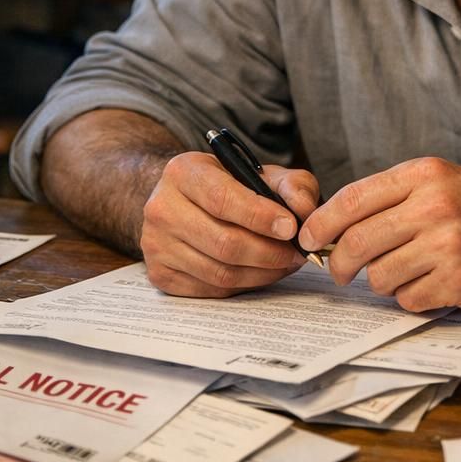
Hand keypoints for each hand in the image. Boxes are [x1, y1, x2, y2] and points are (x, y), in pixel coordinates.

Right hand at [141, 151, 318, 297]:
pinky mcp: (159, 273)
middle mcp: (162, 207)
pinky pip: (211, 289)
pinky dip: (244, 285)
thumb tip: (304, 213)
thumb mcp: (261, 173)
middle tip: (297, 254)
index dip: (261, 217)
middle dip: (269, 252)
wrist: (183, 202)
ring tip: (285, 263)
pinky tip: (261, 272)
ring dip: (262, 273)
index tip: (291, 229)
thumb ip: (292, 186)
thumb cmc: (228, 187)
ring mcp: (156, 244)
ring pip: (220, 272)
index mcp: (183, 172)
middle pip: (223, 242)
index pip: (222, 199)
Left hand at [298, 157, 460, 314]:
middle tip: (342, 272)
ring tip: (410, 273)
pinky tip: (435, 286)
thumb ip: (394, 199)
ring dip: (386, 282)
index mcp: (425, 175)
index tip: (307, 239)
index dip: (320, 223)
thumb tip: (332, 225)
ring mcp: (448, 244)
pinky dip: (415, 299)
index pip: (352, 198)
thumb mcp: (444, 185)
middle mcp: (435, 205)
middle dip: (341, 263)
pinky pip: (408, 299)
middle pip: (357, 241)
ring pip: (379, 276)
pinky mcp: (459, 280)